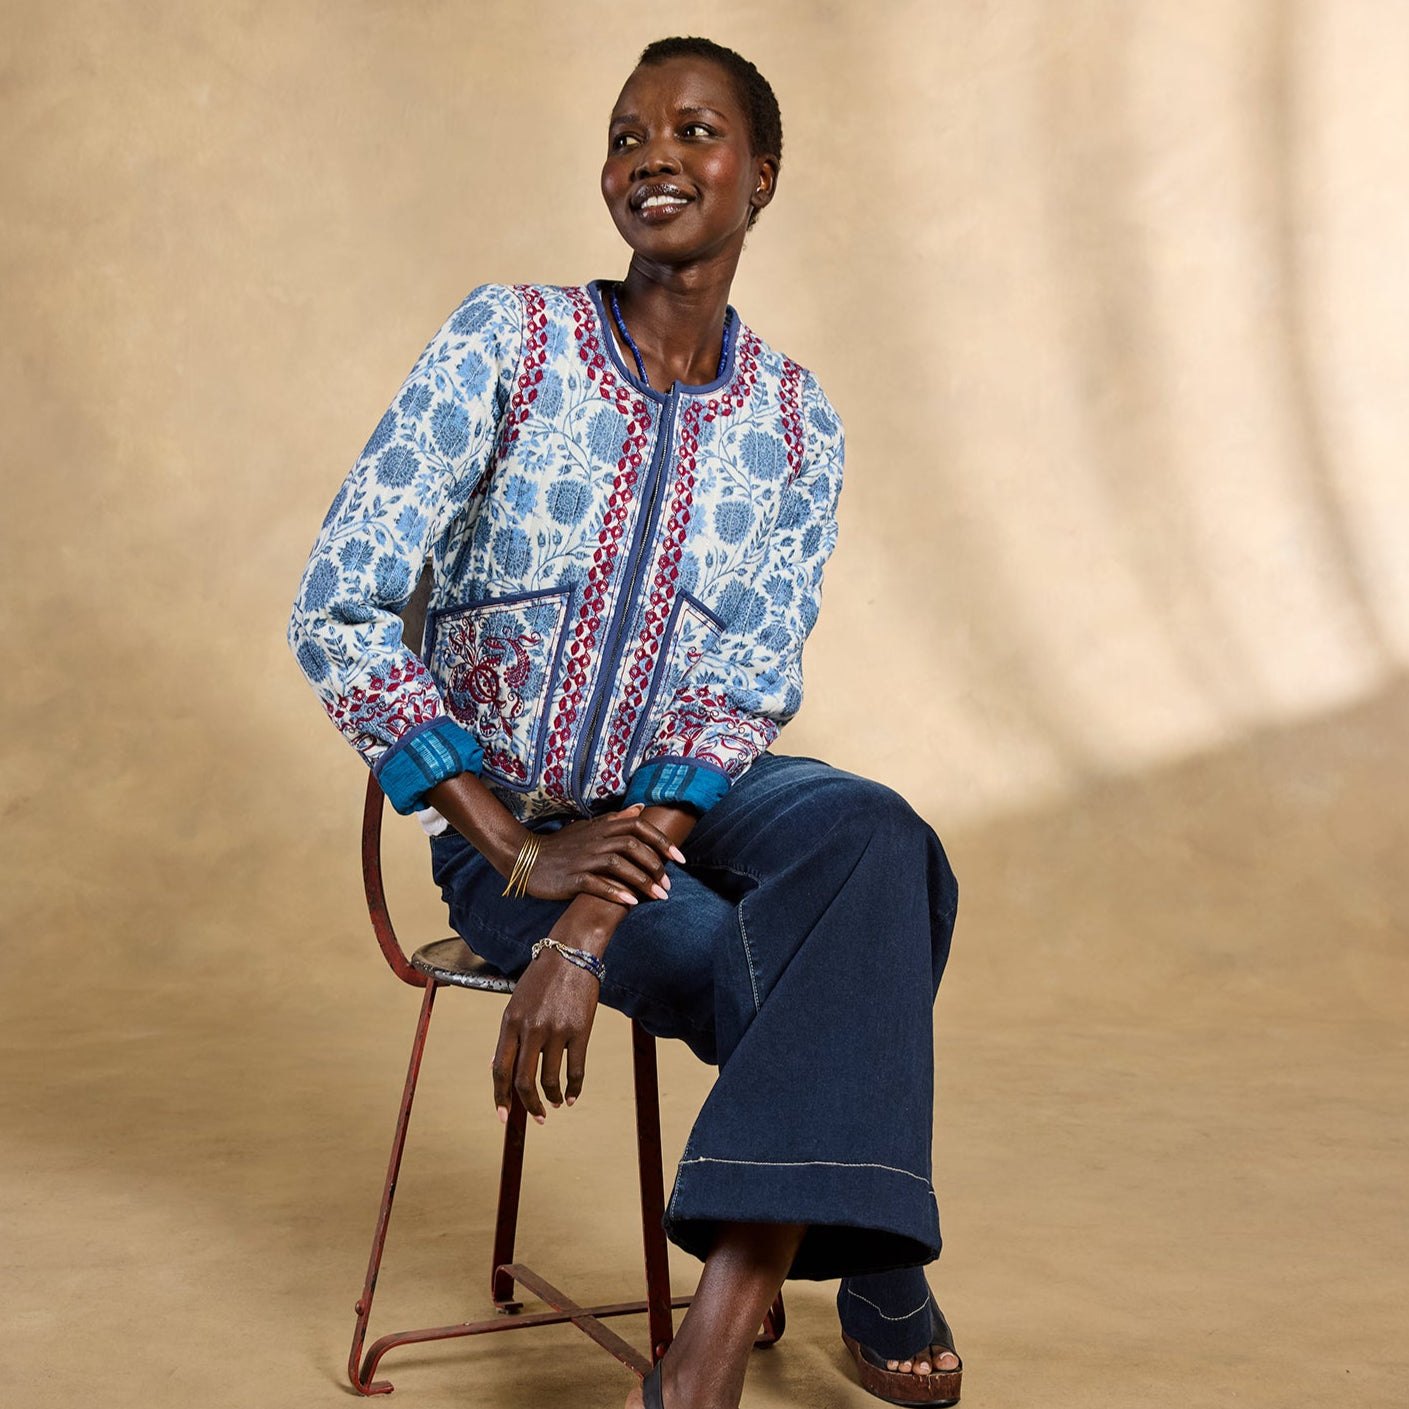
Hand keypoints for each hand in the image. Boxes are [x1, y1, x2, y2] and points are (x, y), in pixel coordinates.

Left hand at [492, 943, 601, 1122]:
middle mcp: (531, 1028)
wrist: (572, 952)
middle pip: (523, 1081)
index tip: (503, 1117)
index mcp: (510, 1022)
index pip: (500, 1069)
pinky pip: (576, 1069)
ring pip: (550, 1079)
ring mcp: (556, 1030)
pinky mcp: (580, 1030)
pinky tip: (573, 1096)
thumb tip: (495, 1066)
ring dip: (552, 1098)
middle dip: (529, 1106)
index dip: (500, 1097)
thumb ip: (508, 1035)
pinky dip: (574, 1088)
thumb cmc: (542, 978)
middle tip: (537, 1117)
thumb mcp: (516, 1002)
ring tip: (556, 1103)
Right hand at [523, 803, 685, 905]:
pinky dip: (616, 892)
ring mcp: (583, 859)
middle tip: (667, 884)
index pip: (638, 826)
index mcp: (602, 827)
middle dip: (655, 864)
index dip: (662, 841)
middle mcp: (595, 840)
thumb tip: (639, 808)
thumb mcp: (589, 827)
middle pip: (633, 845)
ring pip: (618, 864)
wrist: (527, 859)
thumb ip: (615, 819)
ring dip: (642, 880)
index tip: (679, 858)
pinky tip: (631, 902)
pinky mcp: (571, 878)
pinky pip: (596, 884)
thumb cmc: (562, 846)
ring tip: (658, 896)